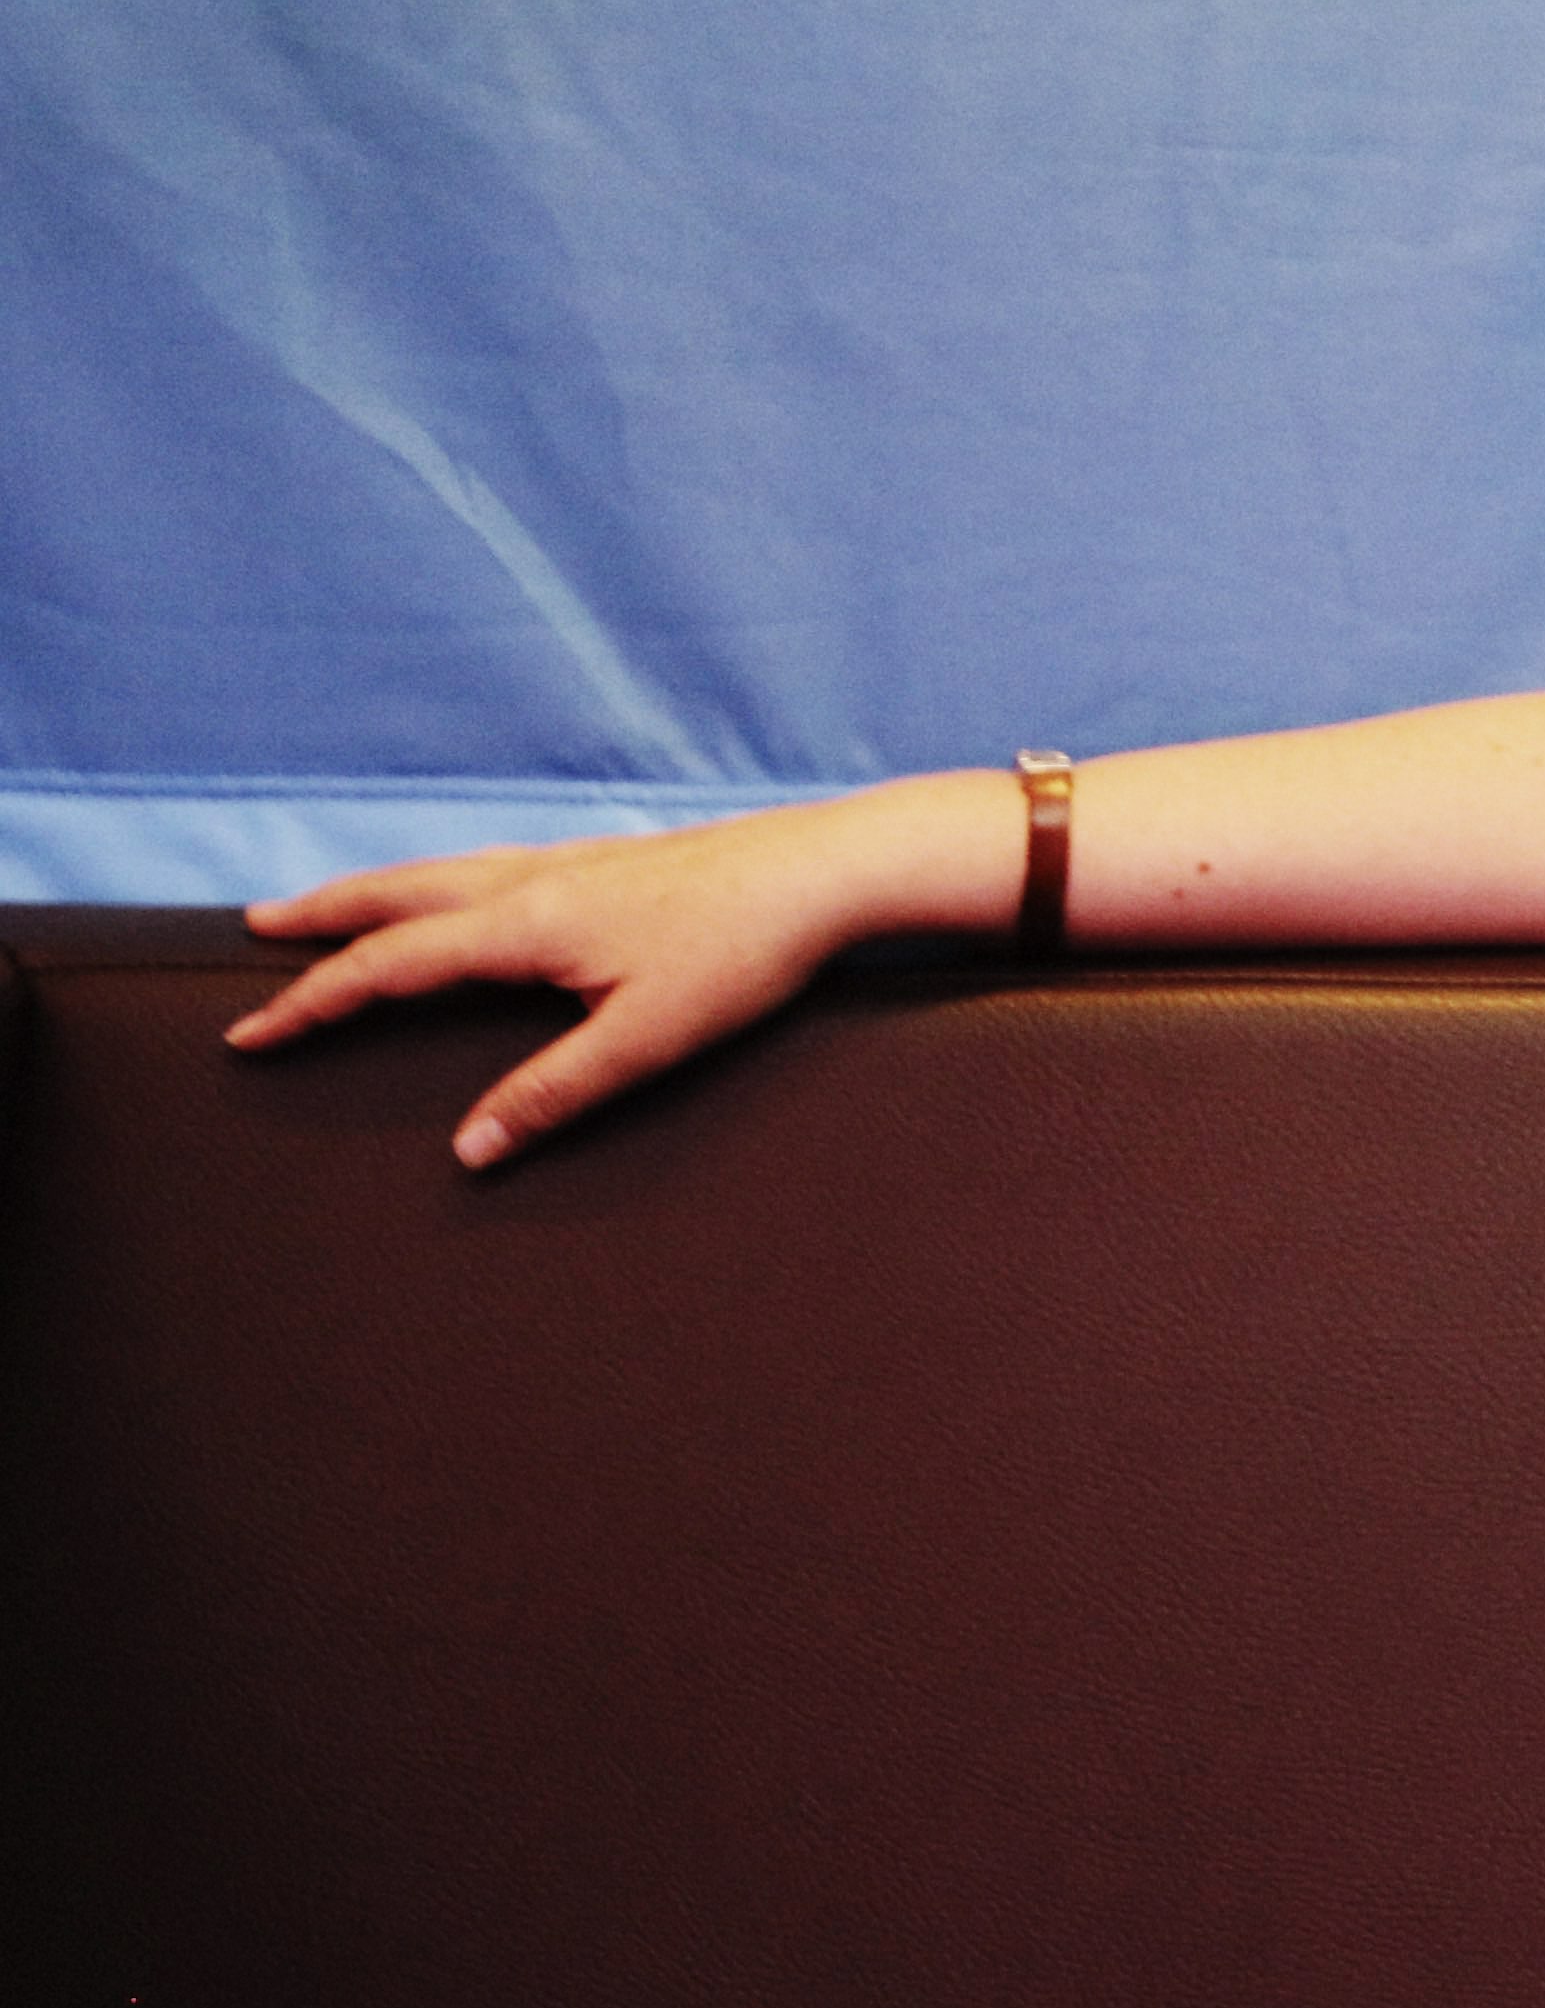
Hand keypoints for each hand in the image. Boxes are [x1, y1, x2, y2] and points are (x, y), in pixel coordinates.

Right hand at [225, 776, 992, 1169]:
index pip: (390, 966)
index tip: (250, 1031)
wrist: (831, 868)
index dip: (315, 1001)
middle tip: (257, 924)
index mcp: (527, 924)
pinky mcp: (618, 858)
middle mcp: (538, 879)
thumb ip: (552, 1095)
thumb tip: (469, 1149)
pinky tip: (468, 890)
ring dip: (382, 889)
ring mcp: (579, 861)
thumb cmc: (747, 952)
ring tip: (339, 906)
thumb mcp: (646, 1039)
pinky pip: (499, 864)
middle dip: (326, 915)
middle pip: (402, 893)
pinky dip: (448, 878)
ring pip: (449, 870)